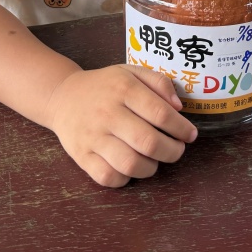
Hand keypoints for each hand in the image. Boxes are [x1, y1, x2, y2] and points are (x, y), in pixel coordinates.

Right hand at [44, 65, 197, 186]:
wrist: (62, 96)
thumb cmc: (105, 86)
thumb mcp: (131, 72)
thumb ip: (159, 82)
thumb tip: (179, 107)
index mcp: (122, 88)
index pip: (160, 113)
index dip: (181, 128)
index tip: (190, 134)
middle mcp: (107, 113)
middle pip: (148, 142)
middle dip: (172, 151)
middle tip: (176, 149)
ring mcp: (92, 136)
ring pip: (130, 164)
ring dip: (151, 167)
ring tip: (154, 159)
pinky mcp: (81, 156)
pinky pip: (108, 177)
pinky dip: (125, 178)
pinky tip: (130, 168)